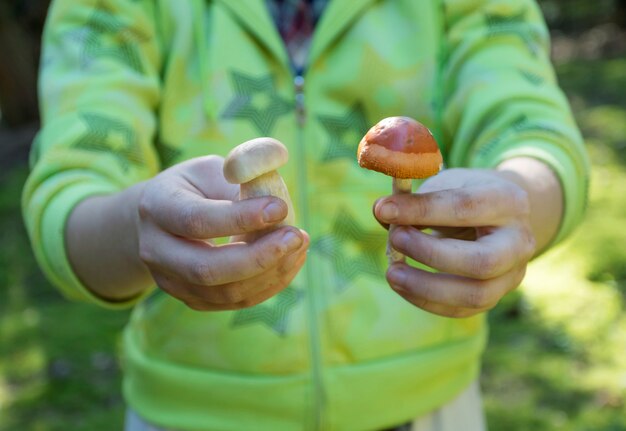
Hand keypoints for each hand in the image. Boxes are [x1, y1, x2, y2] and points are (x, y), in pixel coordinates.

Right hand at [137, 156, 308, 310]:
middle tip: (297, 236)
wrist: (163, 221)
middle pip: (206, 269)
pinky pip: (235, 301)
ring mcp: (171, 280)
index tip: (281, 207)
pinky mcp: (192, 299)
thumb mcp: (214, 166)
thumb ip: (245, 165)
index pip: (197, 220)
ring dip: (271, 272)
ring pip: (225, 292)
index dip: (241, 218)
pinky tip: (290, 259)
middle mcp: (156, 250)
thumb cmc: (195, 187)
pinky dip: (269, 283)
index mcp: (157, 207)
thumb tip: (277, 168)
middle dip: (259, 257)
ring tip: (299, 244)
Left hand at [373, 168, 536, 317]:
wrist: (499, 217)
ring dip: (425, 287)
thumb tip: (381, 212)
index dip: (422, 210)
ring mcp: (512, 274)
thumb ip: (414, 198)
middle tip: (394, 240)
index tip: (384, 209)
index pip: (465, 207)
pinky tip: (402, 285)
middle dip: (430, 254)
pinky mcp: (495, 296)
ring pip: (475, 295)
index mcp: (508, 200)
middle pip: (481, 261)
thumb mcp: (444, 184)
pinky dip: (425, 301)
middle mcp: (519, 241)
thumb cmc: (464, 195)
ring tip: (392, 272)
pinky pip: (461, 310)